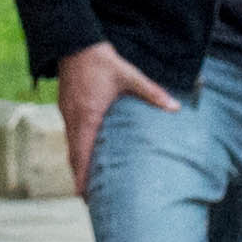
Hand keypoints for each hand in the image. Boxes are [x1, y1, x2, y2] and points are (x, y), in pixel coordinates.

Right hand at [53, 41, 177, 192]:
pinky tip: (84, 156)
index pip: (82, 155)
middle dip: (80, 180)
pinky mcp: (66, 108)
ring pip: (70, 148)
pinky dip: (75, 151)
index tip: (85, 197)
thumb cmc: (102, 61)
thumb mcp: (129, 75)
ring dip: (77, 166)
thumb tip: (175, 107)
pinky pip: (69, 136)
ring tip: (85, 185)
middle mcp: (74, 119)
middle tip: (88, 200)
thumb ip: (152, 93)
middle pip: (73, 158)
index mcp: (88, 117)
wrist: (75, 41)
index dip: (83, 177)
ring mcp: (67, 114)